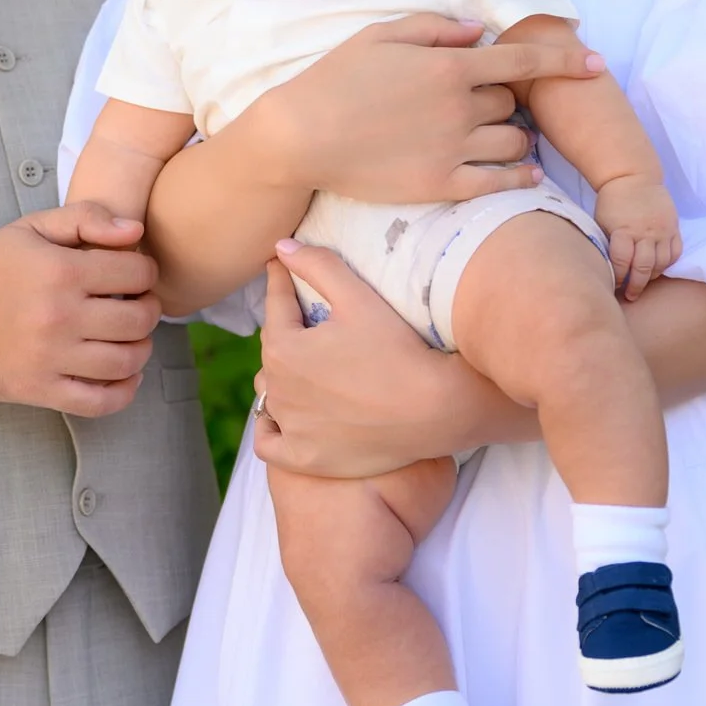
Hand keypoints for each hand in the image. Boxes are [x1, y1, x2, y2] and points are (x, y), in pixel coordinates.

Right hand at [0, 200, 159, 417]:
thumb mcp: (30, 228)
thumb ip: (85, 218)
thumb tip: (134, 231)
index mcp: (61, 271)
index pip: (137, 273)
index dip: (145, 271)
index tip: (134, 275)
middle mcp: (60, 316)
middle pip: (139, 319)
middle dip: (148, 309)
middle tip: (136, 305)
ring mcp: (50, 358)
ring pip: (128, 361)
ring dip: (141, 348)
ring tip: (130, 337)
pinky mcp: (40, 390)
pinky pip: (101, 402)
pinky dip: (125, 391)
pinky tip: (125, 375)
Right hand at [252, 17, 603, 207]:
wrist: (300, 135)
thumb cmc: (335, 79)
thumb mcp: (380, 35)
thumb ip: (435, 28)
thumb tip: (478, 31)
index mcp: (447, 66)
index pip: (523, 62)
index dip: (566, 62)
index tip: (595, 63)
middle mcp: (459, 107)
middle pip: (511, 103)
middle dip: (505, 100)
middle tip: (484, 103)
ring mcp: (453, 149)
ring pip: (513, 143)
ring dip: (515, 137)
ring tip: (502, 136)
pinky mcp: (442, 185)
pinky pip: (499, 182)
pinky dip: (520, 176)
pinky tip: (525, 172)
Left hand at [252, 247, 536, 474]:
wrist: (435, 410)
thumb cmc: (399, 349)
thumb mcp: (358, 298)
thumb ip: (317, 267)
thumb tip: (280, 246)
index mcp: (284, 349)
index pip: (275, 308)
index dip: (280, 284)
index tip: (280, 268)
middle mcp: (278, 390)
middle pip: (274, 354)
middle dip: (285, 334)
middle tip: (302, 321)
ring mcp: (291, 428)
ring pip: (271, 396)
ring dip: (281, 380)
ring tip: (301, 370)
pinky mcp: (305, 459)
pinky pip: (271, 442)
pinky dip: (273, 429)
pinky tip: (286, 418)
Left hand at [593, 173, 681, 301]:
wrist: (634, 176)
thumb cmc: (613, 202)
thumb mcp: (602, 222)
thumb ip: (607, 244)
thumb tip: (605, 270)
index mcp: (623, 230)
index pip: (622, 262)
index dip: (618, 277)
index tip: (614, 285)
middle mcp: (645, 232)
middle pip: (644, 267)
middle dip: (636, 285)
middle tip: (630, 296)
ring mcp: (662, 230)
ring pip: (662, 262)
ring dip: (652, 276)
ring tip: (644, 282)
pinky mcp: (673, 226)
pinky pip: (675, 252)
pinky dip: (667, 263)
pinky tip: (658, 268)